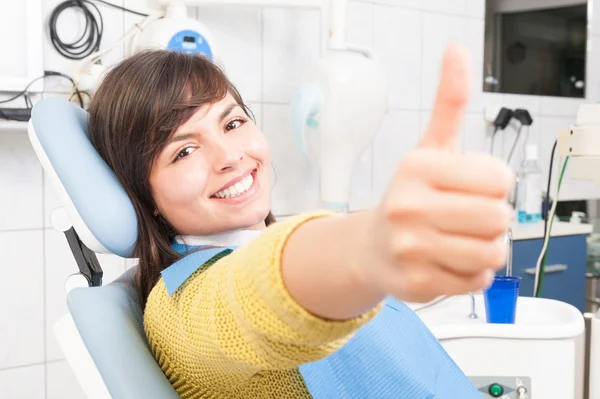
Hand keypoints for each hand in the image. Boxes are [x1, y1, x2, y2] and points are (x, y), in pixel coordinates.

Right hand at [365, 44, 513, 302]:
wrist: (370, 248)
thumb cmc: (409, 196)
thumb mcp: (429, 148)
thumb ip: (448, 102)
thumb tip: (457, 50)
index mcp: (417, 167)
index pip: (500, 180)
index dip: (495, 186)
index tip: (471, 188)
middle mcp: (408, 207)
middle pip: (499, 219)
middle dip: (493, 220)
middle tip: (466, 218)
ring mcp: (409, 248)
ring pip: (492, 254)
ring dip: (484, 249)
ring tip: (457, 241)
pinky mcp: (415, 284)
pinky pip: (476, 282)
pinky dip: (470, 275)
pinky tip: (445, 261)